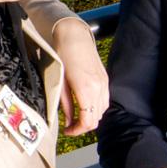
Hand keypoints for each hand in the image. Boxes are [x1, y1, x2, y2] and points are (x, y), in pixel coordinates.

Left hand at [50, 20, 108, 135]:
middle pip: (96, 118)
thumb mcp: (60, 83)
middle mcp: (98, 88)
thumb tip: (68, 121)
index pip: (87, 121)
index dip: (77, 130)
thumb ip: (66, 104)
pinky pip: (105, 100)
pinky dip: (96, 107)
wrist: (74, 36)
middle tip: (70, 125)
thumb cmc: (63, 55)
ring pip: (102, 111)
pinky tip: (86, 105)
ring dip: (91, 117)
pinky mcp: (105, 79)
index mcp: (86, 90)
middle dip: (83, 125)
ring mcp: (104, 83)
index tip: (68, 131)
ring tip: (77, 116)